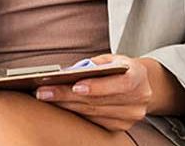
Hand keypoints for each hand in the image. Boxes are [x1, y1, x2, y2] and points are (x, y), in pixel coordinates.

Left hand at [34, 55, 154, 131]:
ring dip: (66, 105)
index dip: (98, 87)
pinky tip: (59, 105)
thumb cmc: (120, 69)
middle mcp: (139, 99)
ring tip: (45, 97)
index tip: (75, 86)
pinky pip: (93, 121)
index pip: (121, 84)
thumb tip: (66, 73)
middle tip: (43, 92)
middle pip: (99, 100)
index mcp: (139, 77)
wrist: (140, 85)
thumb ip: (94, 64)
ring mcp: (131, 115)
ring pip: (93, 112)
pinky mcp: (121, 126)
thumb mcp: (111, 59)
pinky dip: (74, 113)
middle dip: (67, 96)